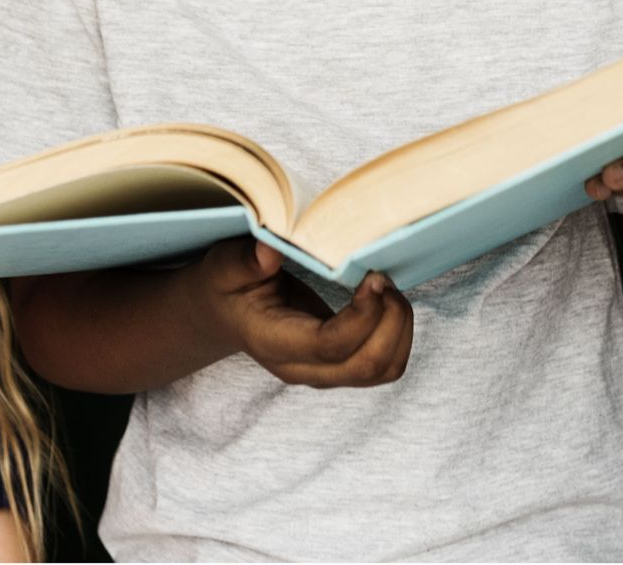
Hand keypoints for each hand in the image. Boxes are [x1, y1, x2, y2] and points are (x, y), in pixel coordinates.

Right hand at [193, 239, 413, 387]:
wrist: (223, 314)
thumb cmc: (226, 287)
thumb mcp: (224, 267)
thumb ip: (244, 261)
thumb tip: (269, 250)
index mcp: (274, 343)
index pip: (330, 346)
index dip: (362, 316)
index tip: (372, 277)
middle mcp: (303, 368)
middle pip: (366, 366)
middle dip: (390, 321)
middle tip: (382, 279)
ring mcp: (324, 372)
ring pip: (383, 369)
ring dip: (398, 328)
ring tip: (386, 288)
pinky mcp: (341, 365)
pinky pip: (385, 363)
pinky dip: (398, 333)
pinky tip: (384, 301)